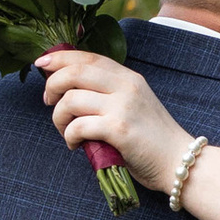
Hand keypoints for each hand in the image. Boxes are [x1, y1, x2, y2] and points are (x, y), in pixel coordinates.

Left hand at [39, 48, 189, 195]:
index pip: (88, 57)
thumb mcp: (133, 104)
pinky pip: (78, 126)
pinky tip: (75, 144)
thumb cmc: (151, 139)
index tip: (41, 65)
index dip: (60, 58)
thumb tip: (66, 89)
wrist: (178, 161)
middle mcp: (126, 86)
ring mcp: (123, 107)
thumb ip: (107, 93)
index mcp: (128, 77)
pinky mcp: (119, 129)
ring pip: (71, 100)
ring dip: (58, 117)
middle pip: (75, 72)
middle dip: (52, 85)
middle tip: (48, 102)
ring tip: (66, 131)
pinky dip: (69, 136)